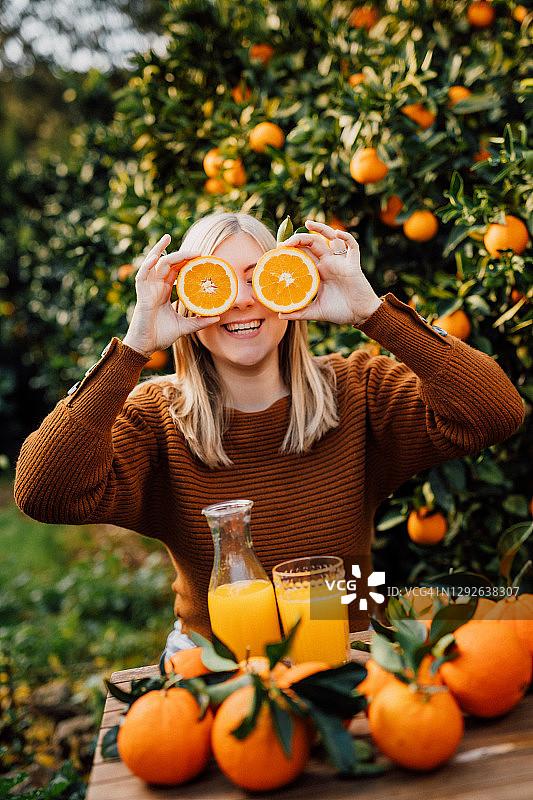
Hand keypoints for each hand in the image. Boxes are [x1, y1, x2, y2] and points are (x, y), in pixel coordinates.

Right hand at [122, 234, 220, 356]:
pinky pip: (142, 276)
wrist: (146, 347)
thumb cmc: (160, 336)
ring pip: (153, 264)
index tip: (201, 257)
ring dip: (162, 251)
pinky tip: (156, 257)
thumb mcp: (185, 327)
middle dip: (179, 254)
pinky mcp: (141, 296)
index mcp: (164, 292)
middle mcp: (155, 288)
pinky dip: (147, 265)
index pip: (174, 271)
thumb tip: (218, 317)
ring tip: (168, 238)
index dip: (185, 262)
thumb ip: (199, 322)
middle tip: (197, 250)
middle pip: (166, 264)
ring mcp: (147, 290)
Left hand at [279, 221, 380, 325]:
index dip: (292, 249)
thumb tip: (279, 315)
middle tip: (284, 242)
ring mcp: (341, 262)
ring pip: (331, 238)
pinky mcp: (353, 265)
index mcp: (319, 272)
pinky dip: (346, 237)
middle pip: (313, 243)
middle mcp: (329, 263)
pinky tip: (337, 233)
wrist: (360, 316)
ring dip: (321, 229)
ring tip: (308, 223)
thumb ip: (299, 312)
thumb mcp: (316, 312)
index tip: (278, 249)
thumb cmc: (340, 311)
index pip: (304, 254)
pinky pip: (352, 246)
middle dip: (299, 239)